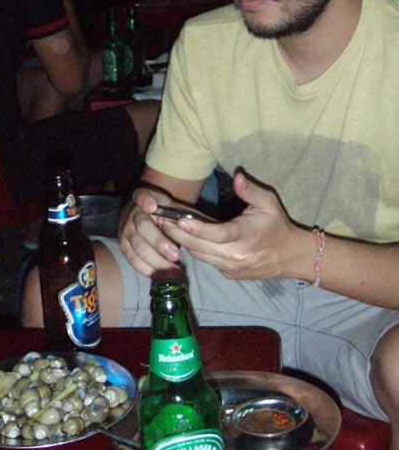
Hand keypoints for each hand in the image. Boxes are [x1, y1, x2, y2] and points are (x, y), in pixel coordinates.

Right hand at [119, 187, 185, 276]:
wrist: (144, 215)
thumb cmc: (163, 212)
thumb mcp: (171, 205)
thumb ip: (180, 214)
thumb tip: (198, 227)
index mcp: (143, 197)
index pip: (142, 196)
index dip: (145, 201)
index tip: (152, 206)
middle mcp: (131, 213)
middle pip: (143, 227)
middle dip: (159, 243)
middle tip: (176, 255)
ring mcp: (124, 230)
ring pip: (137, 248)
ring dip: (156, 261)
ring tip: (174, 270)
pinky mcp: (123, 246)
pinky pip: (133, 260)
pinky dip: (148, 269)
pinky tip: (163, 275)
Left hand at [163, 172, 303, 279]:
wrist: (291, 256)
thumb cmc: (277, 225)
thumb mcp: (268, 202)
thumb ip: (250, 190)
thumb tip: (236, 175)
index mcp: (246, 236)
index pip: (217, 234)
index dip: (196, 229)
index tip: (178, 220)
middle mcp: (235, 256)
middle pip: (199, 246)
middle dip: (176, 233)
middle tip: (159, 219)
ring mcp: (230, 268)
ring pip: (198, 255)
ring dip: (182, 241)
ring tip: (165, 225)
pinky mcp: (227, 274)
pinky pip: (205, 261)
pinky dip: (195, 249)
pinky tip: (184, 237)